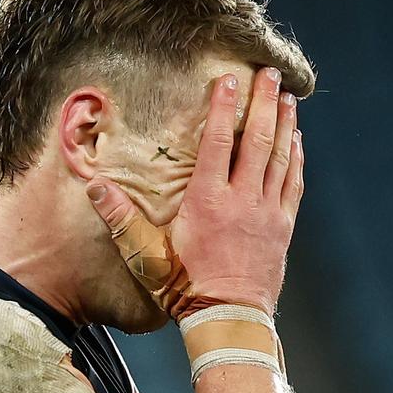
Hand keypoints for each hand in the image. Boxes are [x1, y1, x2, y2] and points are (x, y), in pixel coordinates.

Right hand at [87, 67, 304, 317]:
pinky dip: (295, 159)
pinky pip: (293, 184)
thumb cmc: (184, 289)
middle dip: (264, 103)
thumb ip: (120, 219)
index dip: (224, 106)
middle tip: (271, 75)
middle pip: (257, 140)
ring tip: (289, 98)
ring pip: (280, 158)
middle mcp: (242, 200)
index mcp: (207, 201)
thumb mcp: (145, 255)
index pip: (218, 141)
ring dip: (285, 125)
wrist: (227, 318)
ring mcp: (266, 213)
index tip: (230, 79)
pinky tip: (296, 142)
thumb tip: (95, 187)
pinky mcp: (282, 228)